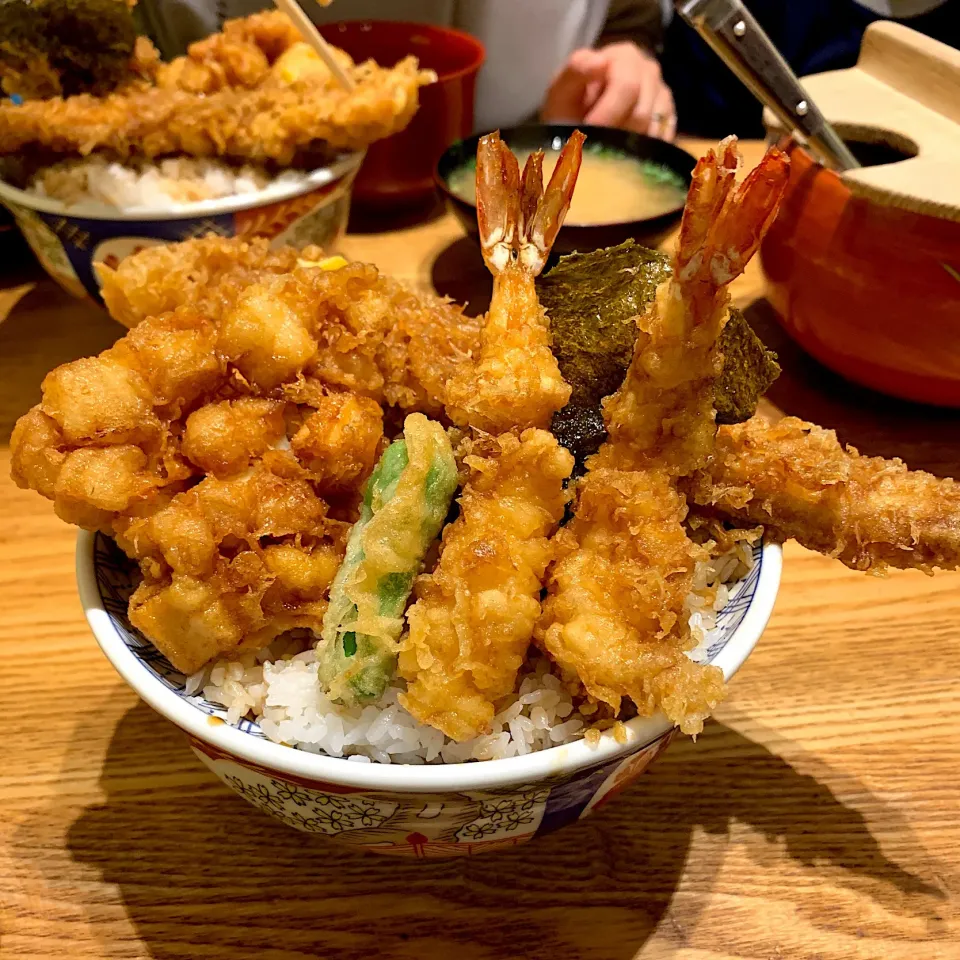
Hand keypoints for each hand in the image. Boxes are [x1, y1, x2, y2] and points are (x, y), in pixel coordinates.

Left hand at [542, 42, 676, 140]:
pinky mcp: (668, 119)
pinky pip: (662, 141)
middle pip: (642, 113)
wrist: (580, 122)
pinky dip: (643, 151)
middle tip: (596, 144)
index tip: (588, 132)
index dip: (607, 115)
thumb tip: (601, 61)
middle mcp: (649, 72)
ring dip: (629, 145)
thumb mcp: (562, 88)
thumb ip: (576, 70)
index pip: (627, 87)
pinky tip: (626, 152)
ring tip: (608, 147)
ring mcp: (662, 95)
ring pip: (653, 131)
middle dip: (616, 134)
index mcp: (625, 57)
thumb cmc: (570, 106)